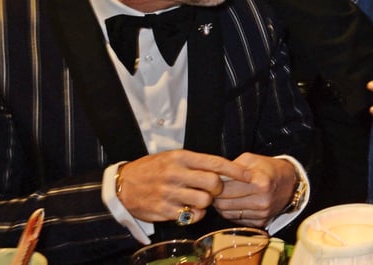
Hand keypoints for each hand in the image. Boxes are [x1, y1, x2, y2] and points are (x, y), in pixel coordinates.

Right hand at [115, 150, 248, 224]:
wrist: (122, 185)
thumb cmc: (152, 169)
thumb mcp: (172, 157)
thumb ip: (196, 162)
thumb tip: (223, 170)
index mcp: (181, 157)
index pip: (215, 162)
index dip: (236, 170)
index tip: (250, 175)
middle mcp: (176, 174)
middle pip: (213, 183)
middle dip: (220, 189)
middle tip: (214, 190)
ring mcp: (169, 193)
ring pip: (204, 201)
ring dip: (207, 202)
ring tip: (199, 198)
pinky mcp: (163, 210)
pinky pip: (190, 215)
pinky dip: (195, 214)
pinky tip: (189, 208)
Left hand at [212, 154, 297, 227]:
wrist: (290, 183)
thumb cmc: (269, 169)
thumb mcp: (252, 159)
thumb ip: (232, 167)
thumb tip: (213, 176)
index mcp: (260, 182)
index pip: (225, 188)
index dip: (214, 185)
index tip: (212, 181)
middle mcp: (262, 200)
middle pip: (223, 203)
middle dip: (215, 196)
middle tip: (215, 189)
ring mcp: (262, 213)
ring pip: (227, 214)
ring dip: (221, 205)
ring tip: (225, 195)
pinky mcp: (261, 222)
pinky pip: (235, 220)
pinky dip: (231, 212)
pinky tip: (235, 203)